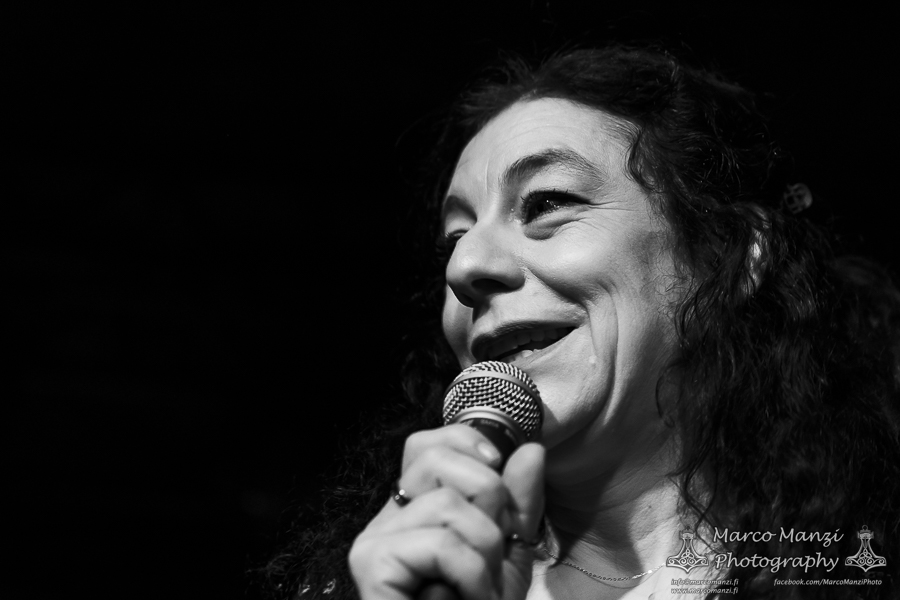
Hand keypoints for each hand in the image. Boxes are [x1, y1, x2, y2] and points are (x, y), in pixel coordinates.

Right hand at [349, 425, 544, 599]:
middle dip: (487, 501)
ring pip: (447, 505)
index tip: (498, 471)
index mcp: (415, 509)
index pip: (428, 443)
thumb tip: (530, 448)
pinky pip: (440, 542)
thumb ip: (520, 504)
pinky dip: (471, 575)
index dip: (467, 444)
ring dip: (484, 553)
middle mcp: (388, 518)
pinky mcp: (372, 564)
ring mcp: (374, 540)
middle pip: (434, 458)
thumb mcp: (509, 556)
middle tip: (491, 551)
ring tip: (478, 590)